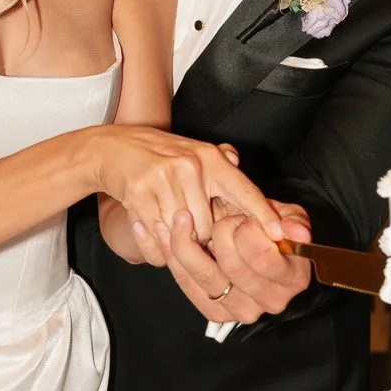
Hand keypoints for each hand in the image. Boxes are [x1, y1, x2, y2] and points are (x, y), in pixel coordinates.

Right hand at [92, 127, 281, 249]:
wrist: (110, 149)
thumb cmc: (157, 156)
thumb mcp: (192, 153)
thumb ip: (218, 164)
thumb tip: (238, 163)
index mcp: (209, 158)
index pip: (244, 189)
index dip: (263, 214)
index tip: (280, 234)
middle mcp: (191, 166)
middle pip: (210, 227)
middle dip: (200, 234)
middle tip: (184, 220)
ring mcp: (165, 179)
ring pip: (184, 233)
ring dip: (174, 237)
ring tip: (163, 218)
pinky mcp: (140, 194)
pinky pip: (157, 236)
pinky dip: (154, 242)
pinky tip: (148, 223)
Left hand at [143, 198, 312, 324]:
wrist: (258, 251)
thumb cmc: (274, 231)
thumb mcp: (289, 218)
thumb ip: (292, 221)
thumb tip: (292, 231)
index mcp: (293, 278)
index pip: (261, 255)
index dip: (246, 229)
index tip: (242, 215)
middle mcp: (271, 301)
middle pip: (231, 265)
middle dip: (219, 232)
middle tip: (217, 215)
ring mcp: (242, 311)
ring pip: (204, 277)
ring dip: (185, 244)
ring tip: (176, 218)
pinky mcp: (216, 313)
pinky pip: (188, 285)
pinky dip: (173, 258)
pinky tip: (163, 234)